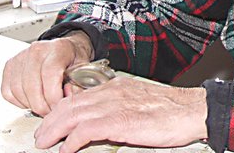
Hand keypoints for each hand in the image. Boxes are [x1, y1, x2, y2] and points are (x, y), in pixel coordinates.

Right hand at [1, 31, 93, 115]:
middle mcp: (36, 51)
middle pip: (32, 86)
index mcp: (57, 49)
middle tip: (51, 112)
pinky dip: (19, 102)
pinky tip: (32, 100)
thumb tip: (69, 99)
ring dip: (31, 105)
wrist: (65, 47)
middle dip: (42, 106)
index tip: (59, 106)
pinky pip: (8, 92)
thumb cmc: (73, 57)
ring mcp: (21, 58)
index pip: (50, 75)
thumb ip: (79, 85)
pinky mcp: (10, 66)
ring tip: (44, 106)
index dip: (54, 96)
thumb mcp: (84, 69)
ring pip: (18, 91)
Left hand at [34, 76, 207, 152]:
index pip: (79, 96)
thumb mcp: (139, 102)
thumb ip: (118, 107)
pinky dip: (72, 140)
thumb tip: (101, 121)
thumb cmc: (171, 110)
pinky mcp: (121, 121)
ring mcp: (116, 105)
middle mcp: (113, 92)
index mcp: (117, 87)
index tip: (51, 122)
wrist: (192, 109)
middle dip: (50, 121)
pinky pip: (86, 129)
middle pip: (70, 104)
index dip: (60, 110)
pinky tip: (67, 150)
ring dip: (54, 131)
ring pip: (73, 114)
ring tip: (45, 143)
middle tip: (41, 136)